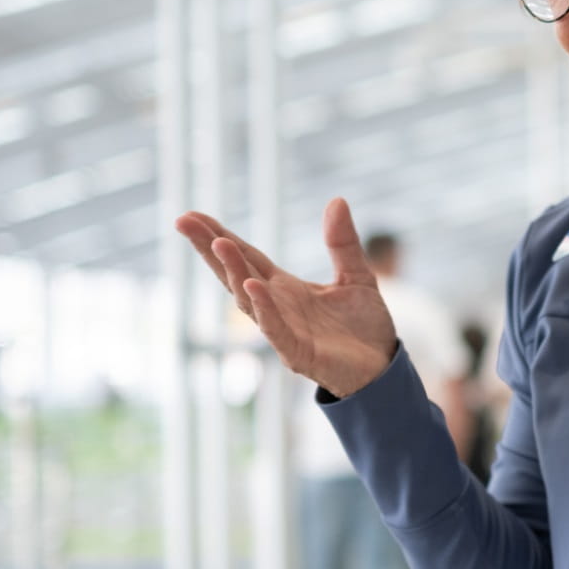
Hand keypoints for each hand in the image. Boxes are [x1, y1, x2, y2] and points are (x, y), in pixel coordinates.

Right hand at [174, 198, 397, 397]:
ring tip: (220, 244)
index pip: (247, 257)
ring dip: (235, 272)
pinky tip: (252, 287)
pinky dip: (264, 309)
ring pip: (250, 300)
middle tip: (184, 221)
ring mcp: (283, 331)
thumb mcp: (356, 275)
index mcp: (285, 288)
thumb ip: (343, 243)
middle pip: (236, 273)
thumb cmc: (363, 326)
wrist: (383, 368)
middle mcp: (277, 307)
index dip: (220, 236)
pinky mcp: (299, 354)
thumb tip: (337, 200)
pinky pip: (276, 330)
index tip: (192, 216)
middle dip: (211, 248)